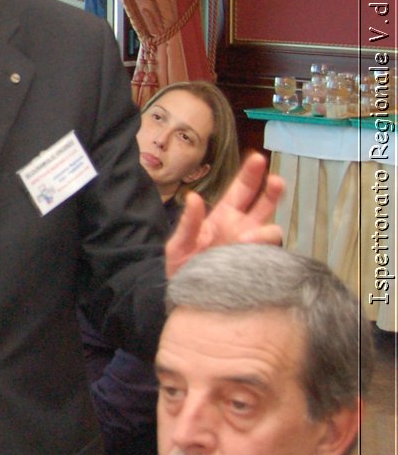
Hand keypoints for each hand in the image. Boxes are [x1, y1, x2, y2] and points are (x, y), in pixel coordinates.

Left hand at [165, 151, 284, 276]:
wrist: (183, 296)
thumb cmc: (181, 265)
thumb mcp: (178, 243)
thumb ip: (188, 222)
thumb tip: (192, 197)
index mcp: (223, 216)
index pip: (241, 190)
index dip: (250, 174)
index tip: (258, 159)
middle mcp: (242, 229)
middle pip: (264, 205)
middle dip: (272, 191)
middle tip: (276, 180)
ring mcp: (250, 248)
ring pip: (271, 233)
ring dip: (264, 231)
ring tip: (247, 237)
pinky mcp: (256, 268)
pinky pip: (270, 259)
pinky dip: (265, 255)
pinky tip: (254, 256)